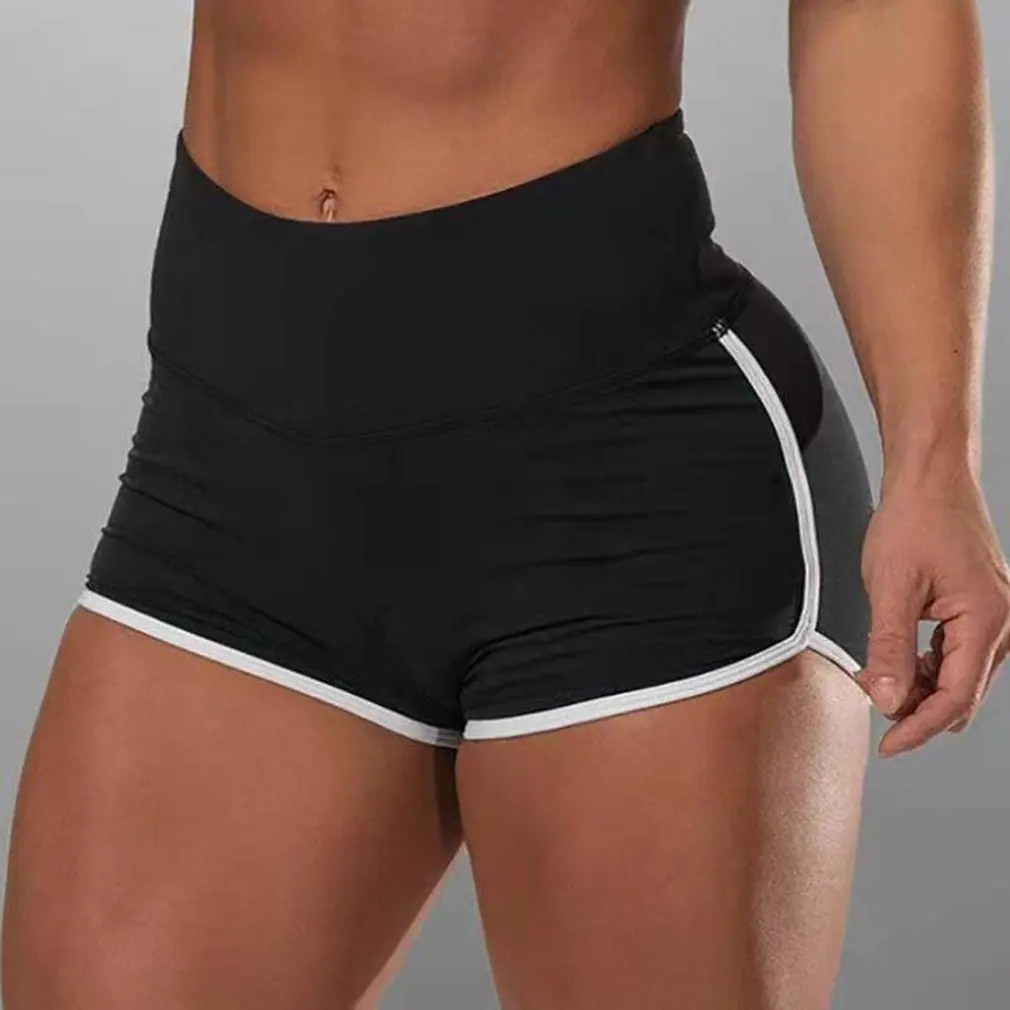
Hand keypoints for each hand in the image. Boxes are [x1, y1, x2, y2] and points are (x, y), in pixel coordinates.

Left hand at [856, 470, 1009, 756]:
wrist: (930, 477)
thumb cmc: (913, 520)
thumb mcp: (890, 588)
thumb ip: (889, 649)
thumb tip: (888, 701)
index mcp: (987, 619)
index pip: (956, 698)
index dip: (918, 727)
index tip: (888, 746)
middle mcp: (1003, 622)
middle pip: (963, 693)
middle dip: (918, 710)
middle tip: (876, 715)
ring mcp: (997, 615)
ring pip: (961, 675)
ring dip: (921, 687)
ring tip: (879, 681)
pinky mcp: (983, 607)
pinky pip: (960, 653)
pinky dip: (929, 666)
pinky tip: (900, 664)